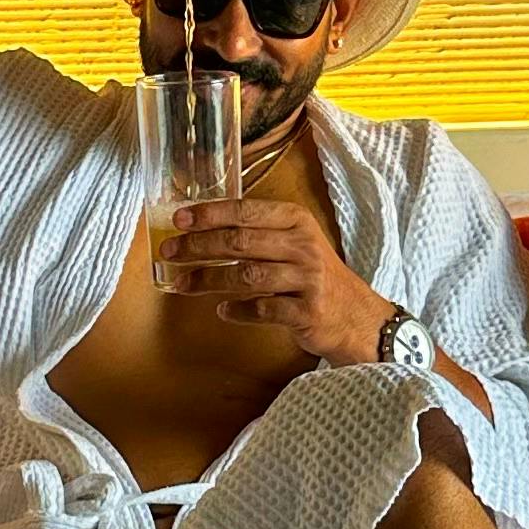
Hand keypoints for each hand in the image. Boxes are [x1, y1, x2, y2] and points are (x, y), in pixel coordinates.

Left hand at [165, 202, 390, 364]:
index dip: (210, 214)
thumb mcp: (297, 244)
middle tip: (170, 252)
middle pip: (240, 242)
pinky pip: (262, 309)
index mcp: (297, 221)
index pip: (246, 211)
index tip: (179, 219)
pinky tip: (223, 311)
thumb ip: (260, 234)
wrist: (358, 316)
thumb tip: (204, 230)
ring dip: (209, 279)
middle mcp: (303, 246)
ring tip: (184, 284)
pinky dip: (238, 311)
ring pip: (246, 276)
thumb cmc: (317, 277)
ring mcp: (306, 279)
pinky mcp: (306, 311)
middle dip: (199, 246)